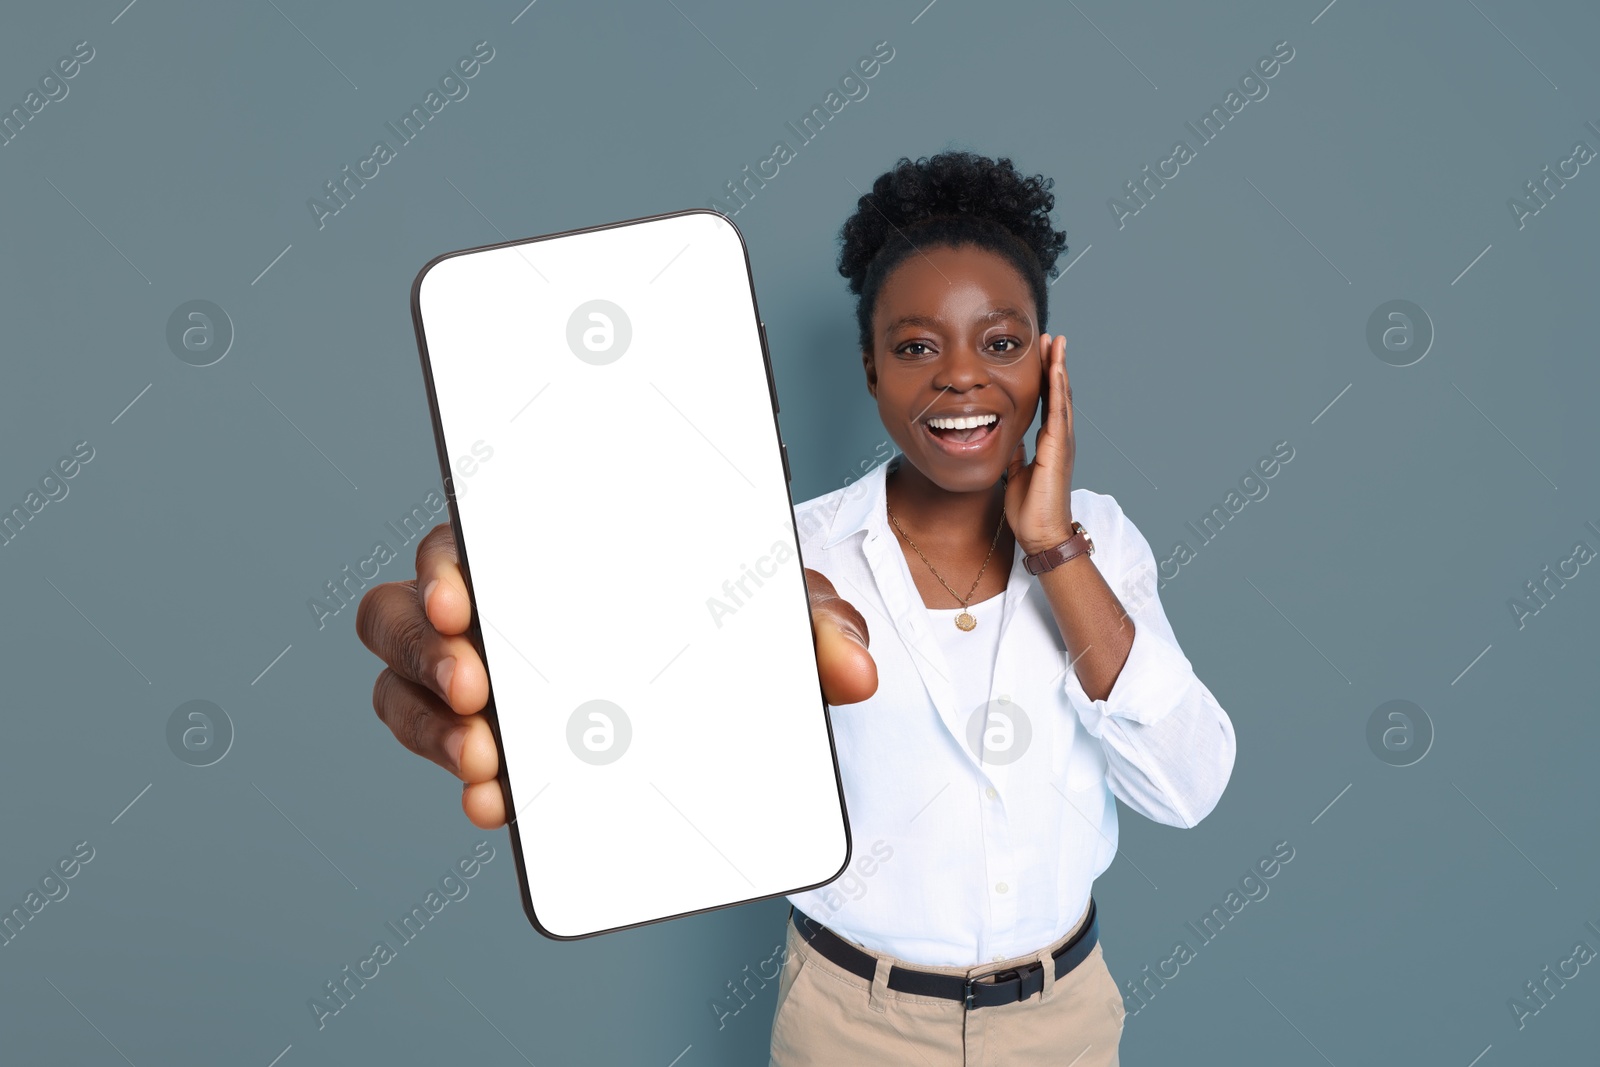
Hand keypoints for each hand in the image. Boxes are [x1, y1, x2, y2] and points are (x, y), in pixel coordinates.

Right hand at [357, 524, 877, 829]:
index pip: (465, 536)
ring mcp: (483, 674)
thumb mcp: (776, 610)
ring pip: (404, 686)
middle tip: (476, 686)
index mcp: (546, 548)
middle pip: (404, 611)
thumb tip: (857, 670)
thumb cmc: (729, 618)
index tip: (464, 598)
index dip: (445, 564)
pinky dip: (461, 775)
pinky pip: (441, 748)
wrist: (729, 684)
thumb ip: (815, 625)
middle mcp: (498, 607)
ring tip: (486, 758)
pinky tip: (495, 802)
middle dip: (424, 648)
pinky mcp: (489, 736)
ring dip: (428, 723)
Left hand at [1004, 332, 1076, 555]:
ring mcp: (1062, 442)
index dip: (1045, 378)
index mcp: (1050, 443)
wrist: (1041, 534)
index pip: (1048, 402)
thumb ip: (1015, 453)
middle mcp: (1060, 438)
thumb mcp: (1016, 473)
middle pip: (1058, 393)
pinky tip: (1055, 369)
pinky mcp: (1059, 449)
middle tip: (1051, 337)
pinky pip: (1059, 412)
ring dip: (1058, 368)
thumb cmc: (1030, 510)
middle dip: (1054, 364)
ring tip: (1056, 342)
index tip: (1041, 354)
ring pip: (1062, 396)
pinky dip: (1058, 388)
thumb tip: (1008, 438)